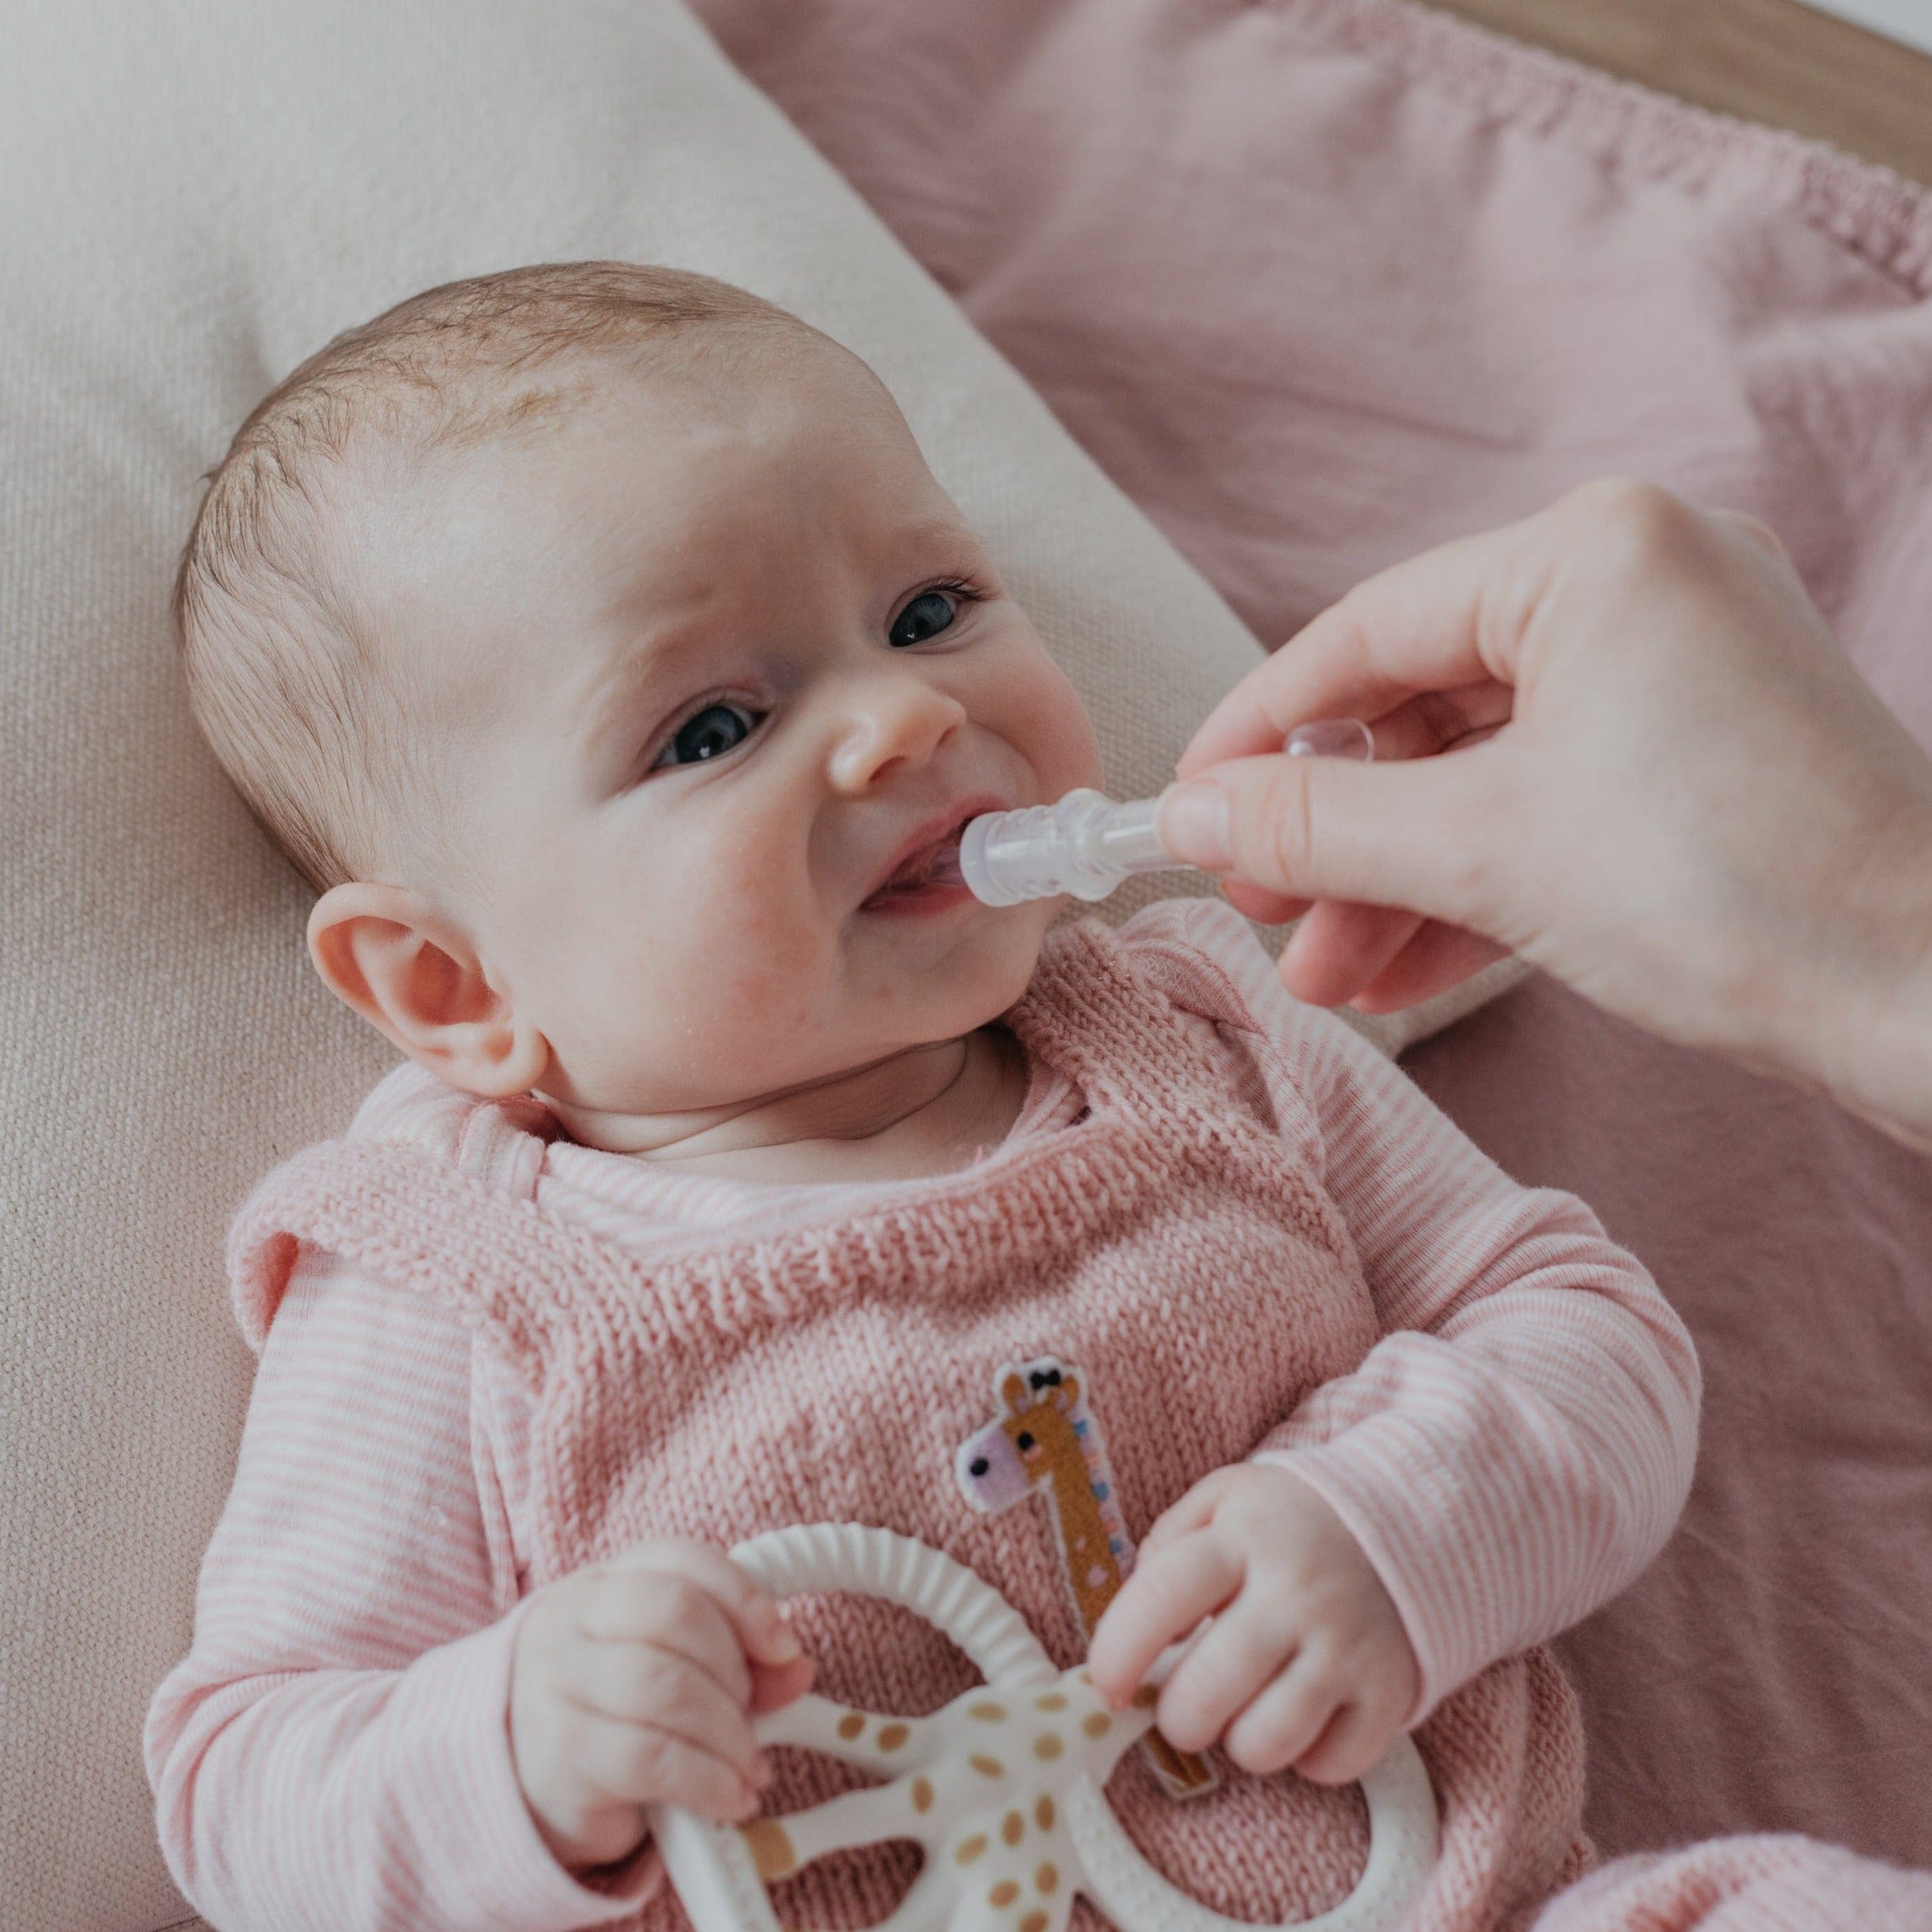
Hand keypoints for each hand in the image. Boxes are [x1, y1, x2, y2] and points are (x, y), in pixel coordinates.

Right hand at [509, 1540, 814, 1873]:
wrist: (515, 1783)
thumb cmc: (607, 1714)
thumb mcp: (669, 1669)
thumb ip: (738, 1661)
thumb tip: (796, 1669)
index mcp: (605, 1583)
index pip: (680, 1559)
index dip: (743, 1597)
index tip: (783, 1646)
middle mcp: (573, 1622)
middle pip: (674, 1613)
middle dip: (734, 1668)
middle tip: (753, 1713)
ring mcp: (558, 1686)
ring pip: (665, 1686)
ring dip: (729, 1732)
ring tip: (749, 1765)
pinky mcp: (561, 1757)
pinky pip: (651, 1758)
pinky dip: (709, 1780)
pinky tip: (730, 1797)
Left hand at [1087, 1464, 1418, 1785]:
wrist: (1406, 1523)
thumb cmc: (1289, 1524)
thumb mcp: (1224, 1500)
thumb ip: (1168, 1544)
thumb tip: (1135, 1621)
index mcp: (1243, 1539)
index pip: (1162, 1597)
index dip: (1119, 1651)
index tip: (1106, 1685)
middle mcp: (1296, 1593)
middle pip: (1207, 1692)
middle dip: (1178, 1717)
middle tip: (1186, 1704)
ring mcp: (1347, 1647)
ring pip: (1265, 1743)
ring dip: (1240, 1741)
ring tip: (1247, 1708)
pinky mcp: (1389, 1693)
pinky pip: (1329, 1767)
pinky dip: (1307, 1758)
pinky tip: (1304, 1716)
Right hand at [1159, 480, 1931, 1148]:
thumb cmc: (1734, 892)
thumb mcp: (1482, 851)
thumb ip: (1315, 824)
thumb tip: (1184, 810)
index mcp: (1591, 551)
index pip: (1365, 631)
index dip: (1258, 730)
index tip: (1183, 807)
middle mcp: (1641, 579)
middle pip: (1421, 706)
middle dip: (1334, 833)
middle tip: (1255, 911)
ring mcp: (1683, 665)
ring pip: (1482, 768)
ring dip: (1394, 879)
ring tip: (1327, 978)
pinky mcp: (1708, 749)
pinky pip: (1550, 799)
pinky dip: (1476, 882)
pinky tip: (1403, 977)